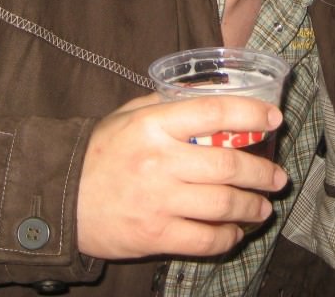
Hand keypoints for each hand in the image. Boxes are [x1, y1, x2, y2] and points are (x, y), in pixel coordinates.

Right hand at [76, 93, 286, 259]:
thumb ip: (167, 105)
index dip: (251, 114)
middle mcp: (160, 161)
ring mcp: (158, 200)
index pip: (215, 112)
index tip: (274, 118)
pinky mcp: (154, 235)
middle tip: (277, 177)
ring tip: (263, 207)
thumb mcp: (128, 116)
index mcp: (154, 124)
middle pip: (228, 165)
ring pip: (223, 204)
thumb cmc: (99, 153)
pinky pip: (204, 238)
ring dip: (252, 206)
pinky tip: (235, 231)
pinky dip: (227, 236)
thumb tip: (211, 95)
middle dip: (262, 172)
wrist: (57, 198)